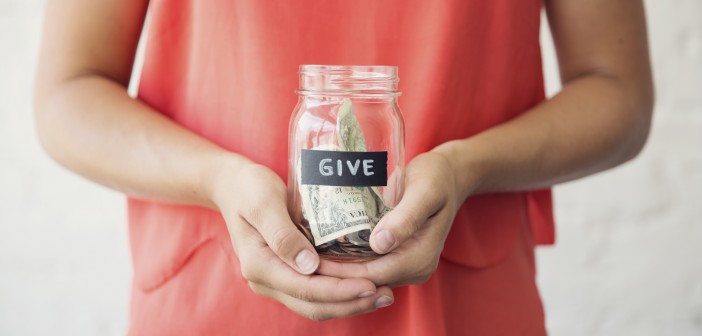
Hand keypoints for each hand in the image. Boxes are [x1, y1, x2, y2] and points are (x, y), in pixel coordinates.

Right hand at [209, 160, 394, 320]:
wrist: (233, 186)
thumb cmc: (250, 188)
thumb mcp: (263, 203)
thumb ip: (283, 234)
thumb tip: (309, 267)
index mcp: (259, 265)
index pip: (305, 289)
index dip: (339, 291)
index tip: (370, 284)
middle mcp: (266, 280)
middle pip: (314, 304)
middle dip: (351, 303)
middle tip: (386, 294)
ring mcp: (275, 280)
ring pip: (316, 303)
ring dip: (349, 302)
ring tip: (383, 293)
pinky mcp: (286, 274)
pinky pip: (315, 292)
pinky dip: (340, 292)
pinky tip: (364, 283)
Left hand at [317, 151, 467, 286]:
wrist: (449, 176)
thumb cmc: (436, 178)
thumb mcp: (425, 191)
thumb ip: (406, 217)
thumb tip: (380, 244)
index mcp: (420, 257)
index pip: (373, 274)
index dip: (340, 272)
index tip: (309, 260)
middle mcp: (414, 267)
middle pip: (364, 280)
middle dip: (331, 274)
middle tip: (296, 259)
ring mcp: (405, 264)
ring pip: (363, 276)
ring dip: (334, 270)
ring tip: (302, 255)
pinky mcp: (396, 256)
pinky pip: (366, 265)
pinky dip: (344, 260)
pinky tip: (320, 249)